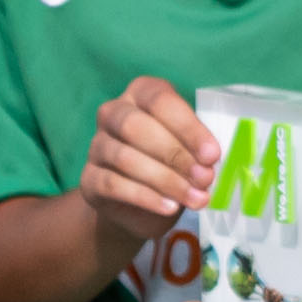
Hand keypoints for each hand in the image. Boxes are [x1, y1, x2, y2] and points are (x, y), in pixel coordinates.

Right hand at [80, 79, 216, 258]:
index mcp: (140, 93)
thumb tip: (207, 167)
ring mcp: (97, 145)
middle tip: (205, 178)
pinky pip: (114, 185)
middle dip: (175, 154)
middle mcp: (113, 113)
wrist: (141, 204)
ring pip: (126, 158)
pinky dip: (146, 198)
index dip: (188, 128)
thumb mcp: (189, 149)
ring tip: (194, 198)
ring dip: (166, 180)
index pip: (160, 101)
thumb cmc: (171, 163)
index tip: (212, 155)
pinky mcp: (89, 179)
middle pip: (136, 127)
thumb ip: (196, 152)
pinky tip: (170, 207)